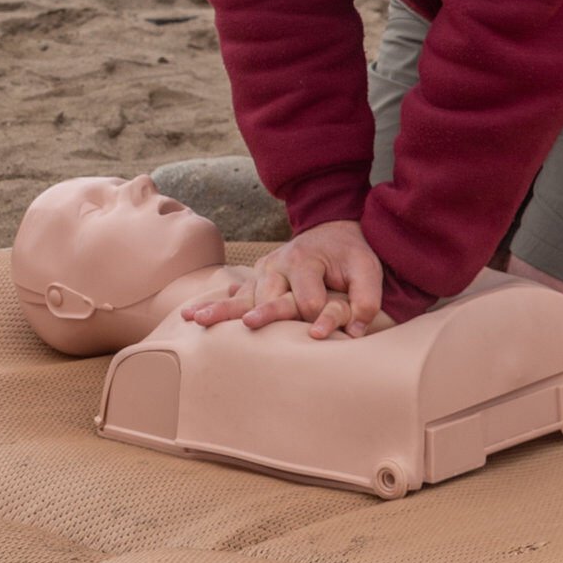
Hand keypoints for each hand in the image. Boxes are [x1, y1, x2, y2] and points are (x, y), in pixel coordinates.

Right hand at [181, 220, 396, 339]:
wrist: (334, 230)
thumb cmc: (352, 254)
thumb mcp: (368, 270)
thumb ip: (367, 299)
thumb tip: (356, 332)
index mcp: (305, 260)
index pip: (308, 300)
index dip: (320, 318)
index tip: (326, 332)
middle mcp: (278, 264)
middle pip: (267, 296)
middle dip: (261, 313)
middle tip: (250, 326)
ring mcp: (264, 270)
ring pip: (244, 296)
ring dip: (220, 309)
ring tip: (196, 320)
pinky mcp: (257, 277)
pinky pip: (237, 294)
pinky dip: (217, 304)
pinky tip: (194, 315)